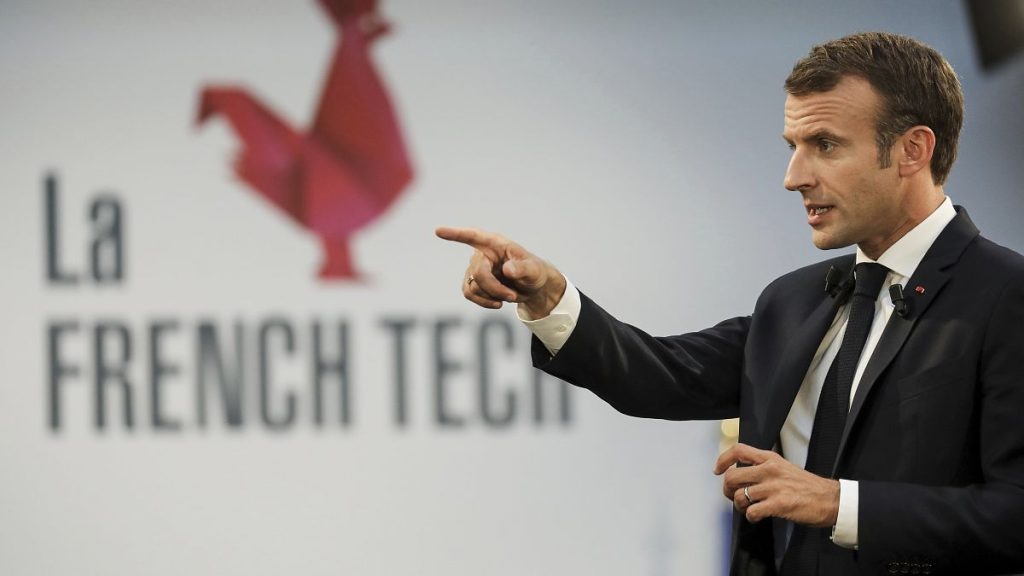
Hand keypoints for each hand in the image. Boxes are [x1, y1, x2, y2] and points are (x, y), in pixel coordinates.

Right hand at [435, 227, 565, 318]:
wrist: (531, 287)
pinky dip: (484, 302)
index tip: (438, 231)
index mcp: (496, 243)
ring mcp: (475, 268)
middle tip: (512, 296)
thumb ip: (523, 269)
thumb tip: (507, 269)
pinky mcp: (473, 282)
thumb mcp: (534, 270)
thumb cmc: (533, 272)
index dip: (456, 234)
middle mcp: (482, 253)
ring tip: (508, 297)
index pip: (473, 236)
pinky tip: (497, 303)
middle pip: (478, 272)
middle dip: (494, 288)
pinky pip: (469, 293)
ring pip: (473, 286)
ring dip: (491, 296)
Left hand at [714, 443, 839, 527]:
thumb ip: (763, 467)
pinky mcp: (779, 504)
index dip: (723, 460)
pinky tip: (757, 516)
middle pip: (732, 476)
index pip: (738, 450)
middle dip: (727, 489)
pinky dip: (750, 516)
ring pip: (739, 496)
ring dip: (740, 506)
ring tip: (749, 508)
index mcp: (770, 458)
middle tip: (732, 496)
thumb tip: (741, 476)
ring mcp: (774, 487)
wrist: (830, 499)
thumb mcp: (784, 467)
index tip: (717, 470)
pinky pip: (752, 511)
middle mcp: (770, 470)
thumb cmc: (807, 486)